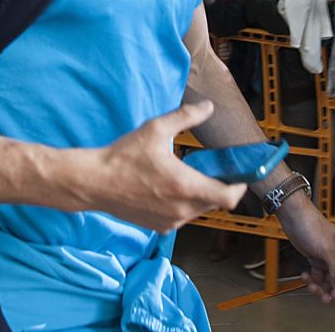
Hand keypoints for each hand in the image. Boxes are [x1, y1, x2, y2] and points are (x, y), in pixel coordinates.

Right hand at [88, 101, 245, 231]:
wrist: (95, 183)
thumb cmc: (123, 157)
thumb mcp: (155, 129)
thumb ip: (185, 117)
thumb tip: (207, 107)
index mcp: (185, 186)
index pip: (229, 197)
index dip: (240, 186)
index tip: (240, 174)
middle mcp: (181, 209)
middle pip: (216, 202)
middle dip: (218, 186)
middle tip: (211, 168)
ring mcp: (170, 222)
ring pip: (199, 210)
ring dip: (200, 195)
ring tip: (186, 175)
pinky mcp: (159, 228)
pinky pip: (182, 217)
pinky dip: (184, 204)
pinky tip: (168, 188)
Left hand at [277, 199, 334, 302]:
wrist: (294, 216)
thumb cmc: (312, 226)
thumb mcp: (327, 250)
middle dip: (332, 291)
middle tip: (324, 297)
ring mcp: (327, 259)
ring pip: (329, 282)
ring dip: (320, 287)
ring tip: (311, 286)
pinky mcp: (316, 259)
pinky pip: (318, 276)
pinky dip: (312, 280)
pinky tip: (306, 276)